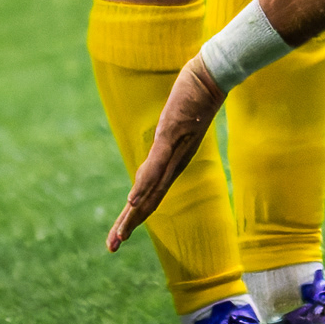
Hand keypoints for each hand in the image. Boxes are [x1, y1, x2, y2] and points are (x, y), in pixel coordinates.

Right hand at [107, 58, 224, 251]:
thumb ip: (164, 142)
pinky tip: (132, 200)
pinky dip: (143, 184)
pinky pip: (156, 164)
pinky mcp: (173, 134)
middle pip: (149, 201)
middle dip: (129, 224)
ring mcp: (173, 149)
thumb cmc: (195, 97)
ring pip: (151, 188)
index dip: (135, 217)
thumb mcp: (175, 125)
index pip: (151, 196)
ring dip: (134, 213)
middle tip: (112, 247)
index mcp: (173, 162)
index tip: (119, 237)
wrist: (212, 75)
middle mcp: (174, 162)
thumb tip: (154, 155)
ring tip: (120, 234)